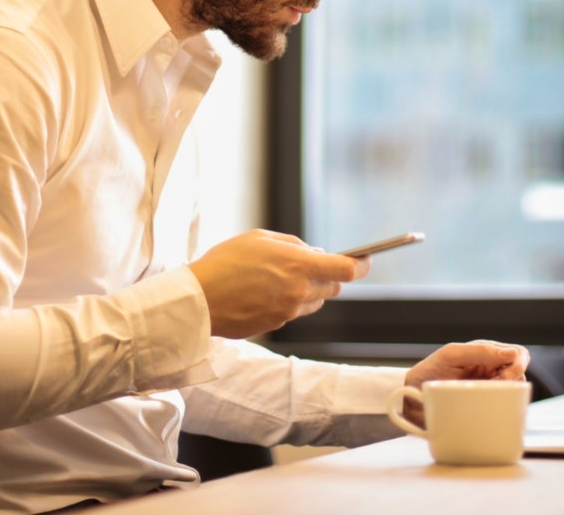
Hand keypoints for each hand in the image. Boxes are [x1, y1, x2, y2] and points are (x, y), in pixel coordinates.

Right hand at [187, 229, 368, 337]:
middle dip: (329, 275)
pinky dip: (289, 302)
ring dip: (309, 290)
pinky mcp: (276, 325)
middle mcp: (299, 292)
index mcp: (299, 266)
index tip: (366, 260)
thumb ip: (294, 245)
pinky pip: (294, 312)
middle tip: (311, 264)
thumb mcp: (261, 238)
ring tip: (280, 278)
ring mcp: (288, 312)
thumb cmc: (226, 262)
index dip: (361, 265)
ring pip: (314, 301)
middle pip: (334, 287)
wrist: (197, 300)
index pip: (347, 270)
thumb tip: (315, 253)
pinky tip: (264, 292)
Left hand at [400, 340, 530, 425]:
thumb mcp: (451, 355)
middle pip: (520, 374)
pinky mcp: (484, 409)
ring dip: (508, 394)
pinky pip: (503, 409)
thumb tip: (512, 354)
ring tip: (487, 396)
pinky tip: (490, 411)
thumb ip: (480, 351)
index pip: (517, 354)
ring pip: (515, 392)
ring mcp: (488, 391)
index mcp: (486, 354)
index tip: (506, 374)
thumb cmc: (429, 371)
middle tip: (496, 385)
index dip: (518, 363)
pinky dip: (502, 410)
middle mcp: (491, 371)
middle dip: (515, 380)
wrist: (410, 397)